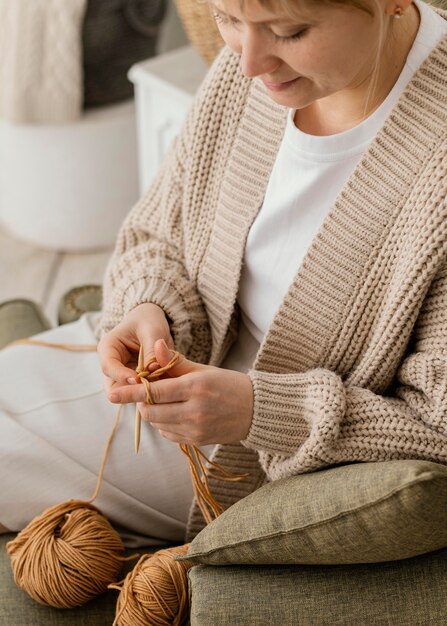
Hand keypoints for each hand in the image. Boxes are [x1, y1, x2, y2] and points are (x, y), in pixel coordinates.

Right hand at [97, 303, 173, 397]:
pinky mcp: (136, 382)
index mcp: (108, 348)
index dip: (121, 375)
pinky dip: (152, 392)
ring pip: (128, 394)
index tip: (137, 380)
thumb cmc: (148, 321)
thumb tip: (153, 370)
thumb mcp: (152, 330)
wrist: (152, 322)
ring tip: (160, 391)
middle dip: (130, 392)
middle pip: (114, 387)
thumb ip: (151, 349)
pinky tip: (165, 391)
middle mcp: (112, 365)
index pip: (109, 366)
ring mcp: (123, 375)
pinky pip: (141, 392)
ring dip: (142, 393)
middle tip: (148, 392)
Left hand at [108, 339, 253, 445]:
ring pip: (157, 424)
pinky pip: (168, 434)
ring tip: (166, 401)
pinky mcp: (197, 441)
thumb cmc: (228, 384)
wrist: (256, 411)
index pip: (155, 391)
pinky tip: (176, 414)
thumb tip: (156, 346)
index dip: (130, 393)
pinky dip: (165, 424)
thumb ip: (175, 363)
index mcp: (195, 387)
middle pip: (151, 411)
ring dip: (153, 413)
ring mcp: (196, 429)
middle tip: (149, 392)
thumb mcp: (203, 370)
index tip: (111, 393)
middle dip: (142, 402)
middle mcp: (195, 410)